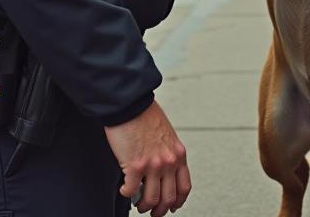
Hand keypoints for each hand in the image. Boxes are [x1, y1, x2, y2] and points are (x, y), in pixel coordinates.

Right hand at [105, 100, 189, 215]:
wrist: (131, 104)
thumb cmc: (146, 115)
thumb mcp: (167, 134)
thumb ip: (168, 152)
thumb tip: (165, 171)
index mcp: (178, 154)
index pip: (184, 187)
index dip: (178, 202)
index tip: (172, 206)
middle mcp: (168, 161)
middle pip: (168, 198)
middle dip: (159, 210)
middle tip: (152, 211)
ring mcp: (152, 165)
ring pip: (151, 200)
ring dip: (143, 206)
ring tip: (137, 203)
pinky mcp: (135, 165)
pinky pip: (130, 191)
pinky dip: (126, 193)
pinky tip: (124, 188)